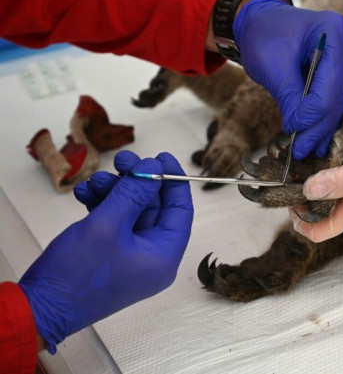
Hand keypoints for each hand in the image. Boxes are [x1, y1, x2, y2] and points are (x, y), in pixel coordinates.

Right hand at [18, 150, 192, 352]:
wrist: (39, 308)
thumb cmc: (76, 275)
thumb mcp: (106, 225)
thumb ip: (133, 192)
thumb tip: (154, 167)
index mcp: (163, 256)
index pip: (180, 210)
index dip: (173, 180)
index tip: (160, 156)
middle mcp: (152, 258)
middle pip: (154, 208)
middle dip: (137, 181)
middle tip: (122, 160)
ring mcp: (131, 257)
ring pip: (132, 212)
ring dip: (115, 192)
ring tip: (93, 182)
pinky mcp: (110, 256)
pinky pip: (115, 223)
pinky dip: (102, 205)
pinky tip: (84, 194)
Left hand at [234, 0, 342, 158]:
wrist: (262, 20)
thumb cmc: (264, 35)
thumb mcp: (272, 65)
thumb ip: (289, 96)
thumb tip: (298, 129)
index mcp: (335, 31)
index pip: (331, 83)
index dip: (313, 112)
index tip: (292, 128)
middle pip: (339, 93)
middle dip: (319, 124)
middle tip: (302, 149)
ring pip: (341, 99)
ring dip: (323, 125)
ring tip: (308, 148)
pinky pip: (337, 96)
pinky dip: (324, 115)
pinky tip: (316, 136)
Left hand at [292, 111, 342, 241]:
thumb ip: (339, 182)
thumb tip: (308, 191)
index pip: (319, 231)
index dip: (299, 219)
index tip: (289, 197)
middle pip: (325, 215)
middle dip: (307, 199)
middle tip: (295, 175)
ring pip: (336, 200)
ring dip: (321, 187)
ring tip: (312, 165)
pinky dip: (335, 178)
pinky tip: (334, 160)